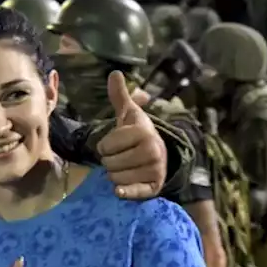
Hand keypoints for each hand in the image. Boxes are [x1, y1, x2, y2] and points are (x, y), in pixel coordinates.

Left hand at [96, 71, 165, 199]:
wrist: (160, 154)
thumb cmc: (137, 133)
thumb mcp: (128, 113)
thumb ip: (119, 96)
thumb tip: (114, 73)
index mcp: (143, 131)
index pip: (106, 146)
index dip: (105, 146)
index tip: (114, 143)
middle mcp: (152, 151)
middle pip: (110, 163)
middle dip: (109, 161)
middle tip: (119, 157)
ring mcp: (155, 170)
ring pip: (116, 178)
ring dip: (114, 175)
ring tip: (124, 167)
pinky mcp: (154, 187)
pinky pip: (132, 193)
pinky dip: (124, 192)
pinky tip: (119, 191)